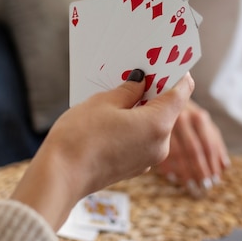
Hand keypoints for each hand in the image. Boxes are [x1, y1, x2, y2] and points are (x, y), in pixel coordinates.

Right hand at [12, 72, 194, 229]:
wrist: (60, 178)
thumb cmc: (80, 138)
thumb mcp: (104, 102)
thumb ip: (129, 89)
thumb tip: (141, 81)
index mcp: (158, 124)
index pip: (181, 92)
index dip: (175, 74)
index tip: (165, 62)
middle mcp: (161, 144)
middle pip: (169, 109)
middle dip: (155, 90)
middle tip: (138, 73)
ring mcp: (149, 159)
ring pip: (155, 125)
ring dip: (143, 108)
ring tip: (122, 93)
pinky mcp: (136, 167)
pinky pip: (143, 139)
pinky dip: (135, 125)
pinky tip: (115, 116)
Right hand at [156, 100, 229, 195]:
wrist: (159, 92)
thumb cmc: (185, 112)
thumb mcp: (202, 121)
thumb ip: (214, 141)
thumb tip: (225, 166)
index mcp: (198, 116)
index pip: (208, 144)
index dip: (212, 164)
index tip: (216, 179)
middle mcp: (183, 118)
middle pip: (194, 150)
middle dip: (201, 171)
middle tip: (205, 187)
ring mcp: (166, 124)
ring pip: (177, 154)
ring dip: (185, 173)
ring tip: (192, 187)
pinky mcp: (151, 130)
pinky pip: (160, 151)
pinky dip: (168, 166)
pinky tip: (173, 177)